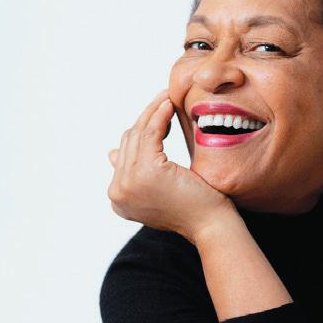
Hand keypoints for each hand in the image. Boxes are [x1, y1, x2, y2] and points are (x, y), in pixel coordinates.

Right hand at [107, 88, 234, 243]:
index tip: (158, 115)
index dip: (141, 131)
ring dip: (153, 111)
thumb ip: (135, 172)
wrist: (212, 225)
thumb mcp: (159, 189)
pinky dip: (159, 115)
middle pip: (129, 141)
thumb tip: (111, 153)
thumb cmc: (195, 208)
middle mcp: (117, 192)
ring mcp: (129, 182)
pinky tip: (169, 104)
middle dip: (146, 117)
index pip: (125, 153)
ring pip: (138, 134)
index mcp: (118, 198)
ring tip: (168, 97)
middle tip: (163, 99)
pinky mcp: (147, 171)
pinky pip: (151, 132)